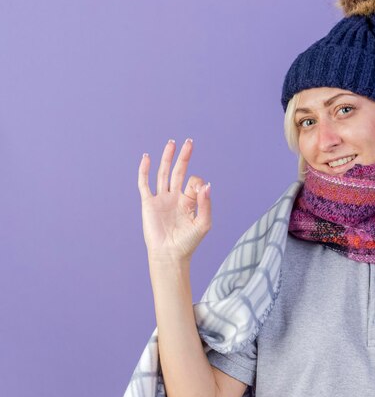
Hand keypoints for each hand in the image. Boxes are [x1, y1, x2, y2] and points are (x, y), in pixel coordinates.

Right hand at [137, 138, 211, 262]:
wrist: (169, 254)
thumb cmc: (188, 242)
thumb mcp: (203, 223)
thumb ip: (205, 204)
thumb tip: (206, 185)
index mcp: (189, 201)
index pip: (193, 182)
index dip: (196, 183)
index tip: (198, 192)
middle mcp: (175, 197)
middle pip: (178, 171)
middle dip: (184, 157)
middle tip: (189, 142)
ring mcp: (161, 199)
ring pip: (163, 173)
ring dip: (167, 158)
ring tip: (172, 143)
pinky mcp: (148, 203)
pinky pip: (144, 184)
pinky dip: (144, 170)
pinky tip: (147, 157)